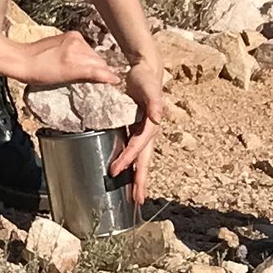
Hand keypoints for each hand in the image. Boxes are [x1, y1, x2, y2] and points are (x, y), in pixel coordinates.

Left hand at [13, 30, 117, 89]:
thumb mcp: (63, 79)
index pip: (99, 69)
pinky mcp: (71, 34)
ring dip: (94, 61)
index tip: (116, 81)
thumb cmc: (38, 73)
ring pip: (93, 53)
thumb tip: (107, 77)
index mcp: (73, 61)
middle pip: (98, 60)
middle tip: (104, 78)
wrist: (22, 59)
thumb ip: (86, 76)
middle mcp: (75, 47)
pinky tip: (80, 60)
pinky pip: (86, 46)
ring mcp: (73, 39)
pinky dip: (86, 54)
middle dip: (102, 69)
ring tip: (89, 71)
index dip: (108, 76)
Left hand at [110, 53, 173, 203]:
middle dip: (140, 181)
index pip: (137, 149)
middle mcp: (147, 134)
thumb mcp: (150, 88)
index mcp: (151, 127)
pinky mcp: (134, 129)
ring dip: (136, 177)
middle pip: (143, 162)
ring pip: (138, 160)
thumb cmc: (146, 79)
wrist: (144, 70)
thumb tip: (158, 117)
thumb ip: (155, 101)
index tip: (114, 172)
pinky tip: (123, 173)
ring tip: (133, 196)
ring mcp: (141, 133)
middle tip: (137, 201)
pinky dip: (129, 164)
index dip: (127, 161)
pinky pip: (131, 151)